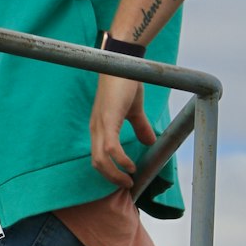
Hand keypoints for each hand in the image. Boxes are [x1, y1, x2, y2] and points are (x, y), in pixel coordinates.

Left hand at [89, 74, 156, 188]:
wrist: (123, 61)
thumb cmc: (126, 83)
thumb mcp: (134, 110)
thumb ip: (140, 126)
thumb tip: (150, 142)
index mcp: (100, 126)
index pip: (98, 156)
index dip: (109, 171)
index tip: (124, 179)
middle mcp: (96, 127)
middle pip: (96, 163)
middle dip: (111, 178)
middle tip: (127, 185)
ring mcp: (100, 123)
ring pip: (100, 159)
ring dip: (114, 174)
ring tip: (129, 179)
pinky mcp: (108, 119)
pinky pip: (109, 148)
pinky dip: (119, 161)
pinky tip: (131, 165)